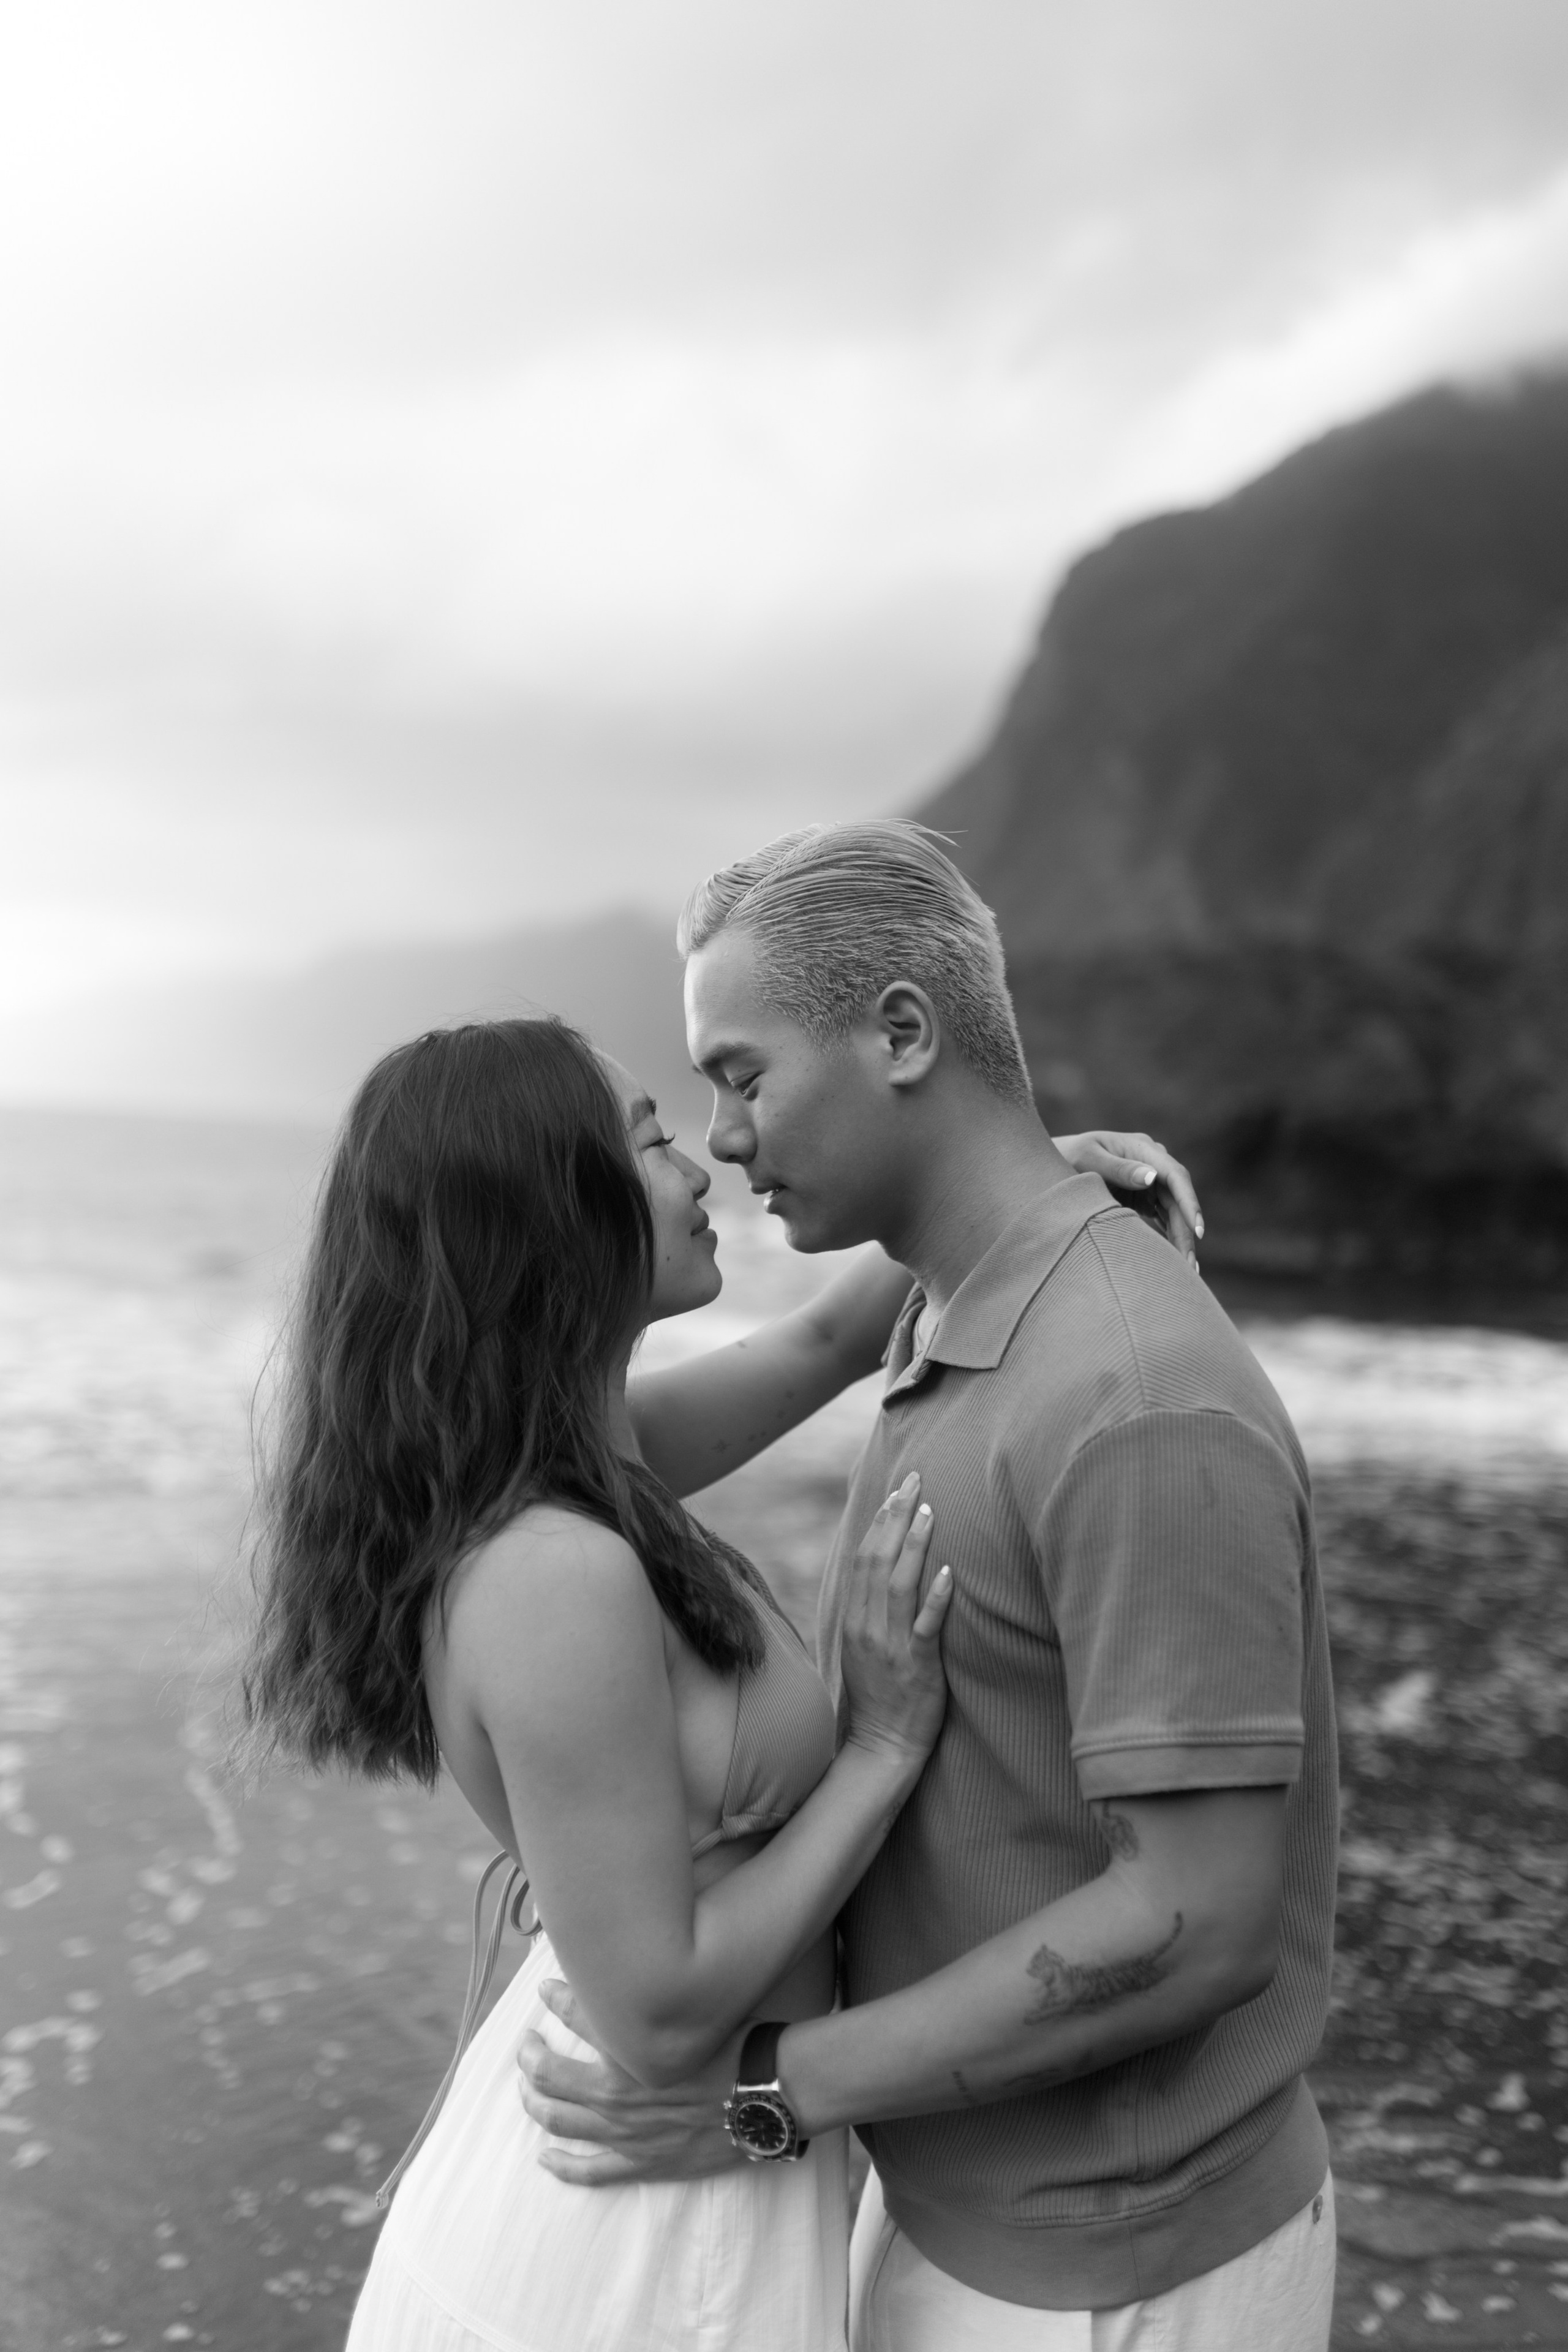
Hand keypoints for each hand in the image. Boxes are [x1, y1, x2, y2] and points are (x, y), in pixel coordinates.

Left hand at [517, 1977, 743, 2183]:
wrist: (764, 2095)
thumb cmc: (733, 2045)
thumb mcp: (689, 2009)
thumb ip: (654, 1994)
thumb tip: (634, 1971)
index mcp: (625, 2050)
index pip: (573, 2015)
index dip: (554, 1998)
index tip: (545, 1990)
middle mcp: (615, 2092)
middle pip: (548, 2075)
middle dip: (530, 2055)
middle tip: (526, 2044)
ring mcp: (624, 2132)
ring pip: (559, 2121)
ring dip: (534, 2104)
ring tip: (525, 2090)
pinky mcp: (641, 2162)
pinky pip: (591, 2172)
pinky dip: (562, 2166)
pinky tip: (545, 2158)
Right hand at [839, 1473, 951, 1768]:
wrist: (882, 1745)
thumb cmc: (880, 1693)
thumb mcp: (864, 1645)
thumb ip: (871, 1608)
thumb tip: (884, 1568)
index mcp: (853, 1619)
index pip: (862, 1558)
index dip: (879, 1520)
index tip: (896, 1490)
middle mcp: (866, 1627)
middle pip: (877, 1561)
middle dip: (896, 1517)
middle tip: (915, 1480)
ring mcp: (889, 1646)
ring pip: (898, 1586)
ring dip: (914, 1545)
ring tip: (929, 1511)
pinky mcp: (915, 1666)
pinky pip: (925, 1627)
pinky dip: (935, 1598)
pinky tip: (947, 1572)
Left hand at [1054, 1131, 1203, 1266]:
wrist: (1054, 1160)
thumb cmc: (1069, 1156)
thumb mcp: (1089, 1159)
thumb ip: (1118, 1169)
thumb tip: (1152, 1177)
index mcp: (1143, 1148)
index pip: (1175, 1176)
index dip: (1190, 1202)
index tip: (1197, 1230)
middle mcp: (1153, 1163)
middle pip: (1178, 1199)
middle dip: (1187, 1232)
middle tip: (1190, 1266)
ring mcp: (1151, 1181)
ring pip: (1174, 1212)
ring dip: (1181, 1239)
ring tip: (1188, 1271)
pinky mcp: (1145, 1197)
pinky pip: (1164, 1218)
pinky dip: (1170, 1237)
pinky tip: (1175, 1261)